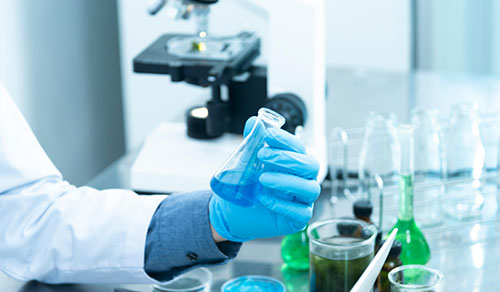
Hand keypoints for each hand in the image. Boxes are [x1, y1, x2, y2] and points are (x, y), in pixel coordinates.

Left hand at [209, 117, 320, 241]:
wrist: (233, 211)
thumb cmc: (247, 185)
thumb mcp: (246, 162)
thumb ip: (251, 142)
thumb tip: (253, 122)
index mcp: (295, 163)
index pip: (299, 147)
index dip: (286, 140)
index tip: (268, 135)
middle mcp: (303, 180)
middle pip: (311, 166)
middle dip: (287, 158)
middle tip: (262, 156)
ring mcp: (303, 200)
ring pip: (309, 188)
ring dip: (286, 181)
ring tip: (262, 179)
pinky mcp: (298, 220)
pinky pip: (301, 213)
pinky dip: (283, 204)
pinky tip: (264, 198)